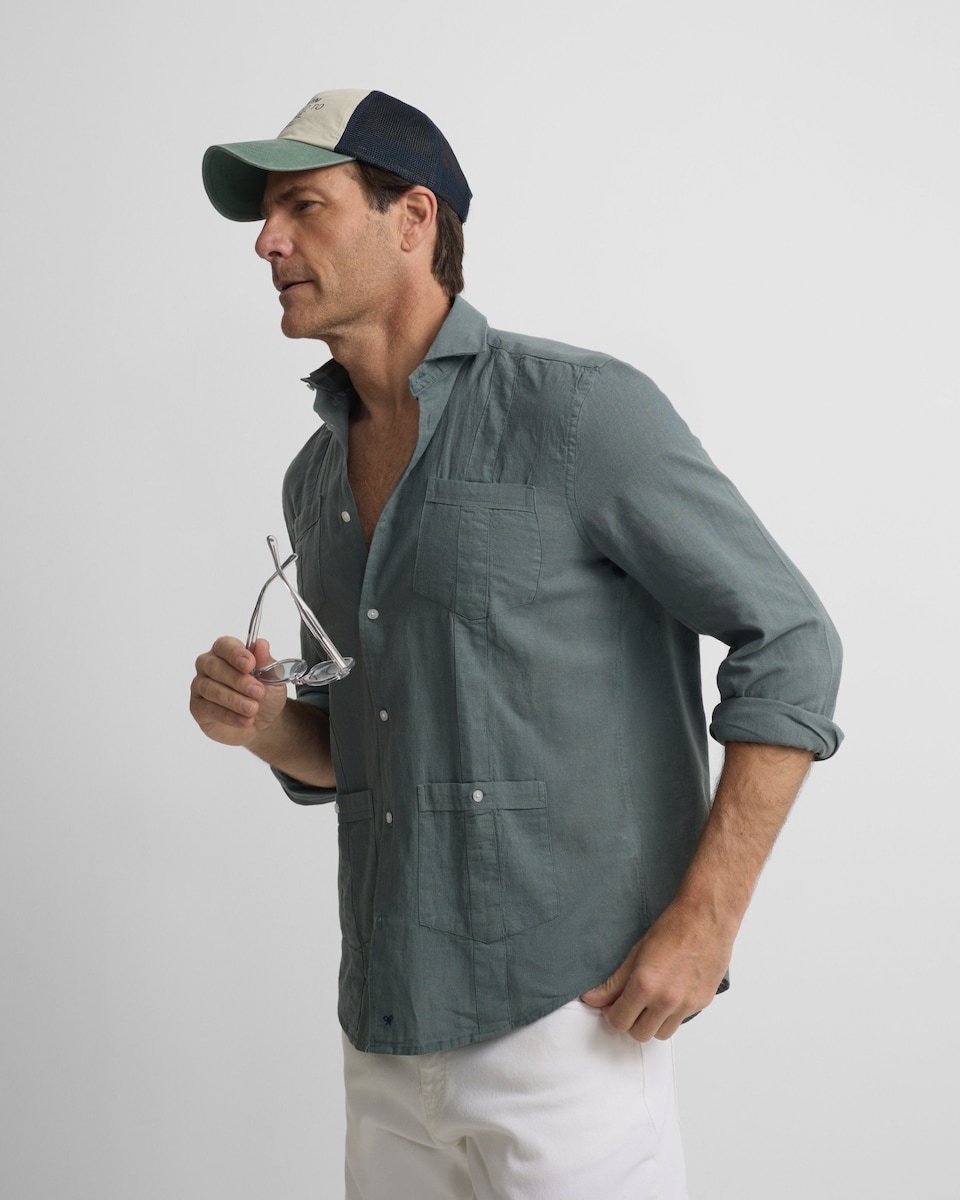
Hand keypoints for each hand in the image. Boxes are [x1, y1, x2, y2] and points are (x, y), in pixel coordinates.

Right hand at [189, 636, 287, 747]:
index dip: (236, 654)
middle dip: (238, 680)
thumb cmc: (264, 694)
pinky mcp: (198, 708)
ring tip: (253, 708)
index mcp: (226, 651)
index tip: (250, 664)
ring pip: (210, 689)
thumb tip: (261, 644)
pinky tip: (244, 719)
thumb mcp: (273, 677)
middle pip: (214, 667)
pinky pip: (208, 709)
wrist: (262, 721)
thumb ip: (266, 661)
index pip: (224, 645)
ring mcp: (200, 686)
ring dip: (234, 700)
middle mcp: (208, 665)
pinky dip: (229, 715)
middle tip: (258, 691)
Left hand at [580, 898, 735, 1040]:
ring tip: (651, 1002)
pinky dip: (673, 1014)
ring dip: (653, 1023)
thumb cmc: (673, 928)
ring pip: (662, 1033)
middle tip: (630, 1005)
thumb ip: (614, 982)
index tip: (612, 1007)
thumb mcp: (636, 953)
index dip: (612, 1015)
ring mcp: (687, 1005)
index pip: (619, 1021)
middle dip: (631, 1022)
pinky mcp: (702, 1003)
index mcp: (645, 985)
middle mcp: (666, 1000)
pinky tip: (671, 993)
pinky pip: (681, 1021)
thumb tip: (593, 998)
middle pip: (640, 1034)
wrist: (706, 918)